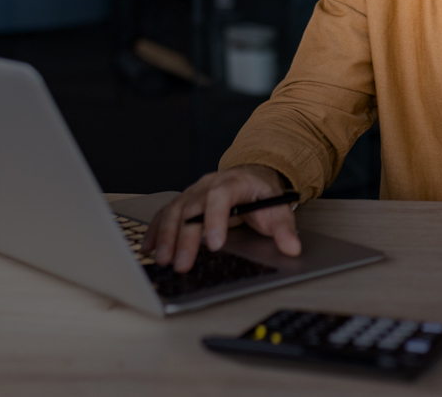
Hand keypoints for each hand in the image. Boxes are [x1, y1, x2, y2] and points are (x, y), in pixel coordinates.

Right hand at [146, 164, 301, 272]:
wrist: (251, 176)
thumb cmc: (261, 195)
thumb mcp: (278, 208)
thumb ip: (284, 229)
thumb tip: (293, 248)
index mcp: (234, 182)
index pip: (220, 196)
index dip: (215, 219)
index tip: (214, 244)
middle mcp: (208, 184)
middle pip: (192, 208)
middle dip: (185, 238)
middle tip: (182, 264)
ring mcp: (193, 192)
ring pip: (175, 211)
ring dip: (166, 236)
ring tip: (164, 260)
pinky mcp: (183, 201)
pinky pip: (165, 213)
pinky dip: (156, 231)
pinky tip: (149, 249)